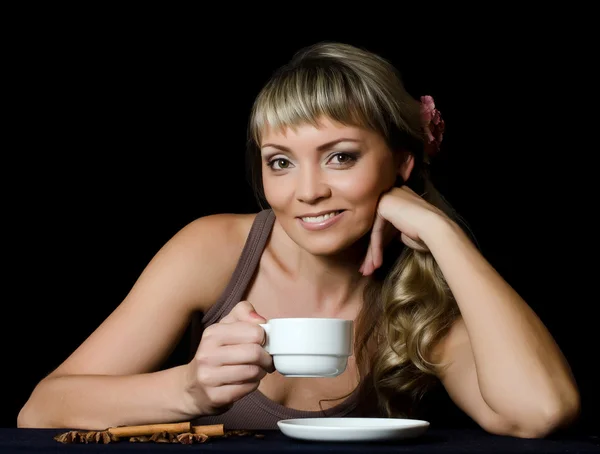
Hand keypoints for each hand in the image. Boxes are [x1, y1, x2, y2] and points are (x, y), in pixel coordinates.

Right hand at [184, 300, 274, 415]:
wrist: (192, 387)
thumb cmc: (216, 353)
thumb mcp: (225, 326)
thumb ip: (243, 312)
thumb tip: (260, 320)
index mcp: (212, 333)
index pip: (254, 332)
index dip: (264, 338)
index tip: (263, 343)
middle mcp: (207, 354)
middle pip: (255, 352)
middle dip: (266, 358)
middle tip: (266, 360)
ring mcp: (208, 376)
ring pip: (253, 371)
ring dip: (261, 372)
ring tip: (256, 370)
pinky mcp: (214, 396)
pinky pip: (248, 388)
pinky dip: (253, 384)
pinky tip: (246, 381)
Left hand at [359, 185, 448, 275]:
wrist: (437, 229)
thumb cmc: (427, 234)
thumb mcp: (405, 231)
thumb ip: (394, 230)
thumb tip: (385, 237)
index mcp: (399, 196)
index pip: (384, 223)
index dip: (379, 244)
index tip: (375, 261)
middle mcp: (392, 193)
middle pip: (377, 227)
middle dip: (371, 251)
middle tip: (367, 268)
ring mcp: (387, 197)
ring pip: (375, 231)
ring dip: (371, 253)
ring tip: (368, 271)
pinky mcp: (383, 205)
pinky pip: (376, 231)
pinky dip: (376, 248)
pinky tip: (376, 263)